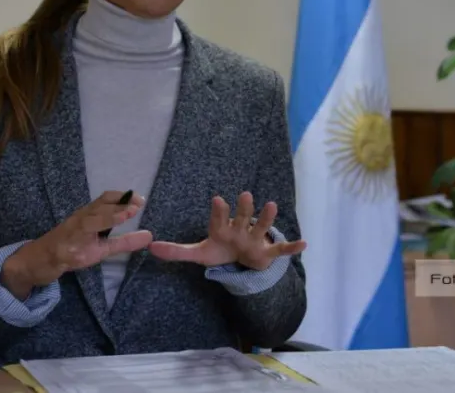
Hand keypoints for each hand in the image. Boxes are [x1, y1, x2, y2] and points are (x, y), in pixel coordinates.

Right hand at [1, 190, 151, 299]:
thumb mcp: (102, 247)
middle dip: (118, 206)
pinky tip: (90, 245)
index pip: (105, 199)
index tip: (140, 200)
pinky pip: (70, 245)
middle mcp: (80, 219)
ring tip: (124, 215)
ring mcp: (70, 233)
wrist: (39, 259)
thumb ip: (124, 241)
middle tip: (137, 205)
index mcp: (89, 215)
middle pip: (98, 207)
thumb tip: (150, 236)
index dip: (123, 197)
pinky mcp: (61, 249)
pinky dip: (81, 243)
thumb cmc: (73, 248)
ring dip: (106, 217)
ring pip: (87, 221)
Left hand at [149, 192, 305, 270]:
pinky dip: (291, 247)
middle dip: (244, 209)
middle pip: (242, 218)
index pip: (219, 219)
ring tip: (272, 205)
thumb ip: (176, 251)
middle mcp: (240, 230)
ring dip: (266, 218)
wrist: (241, 260)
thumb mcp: (198, 254)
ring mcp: (255, 240)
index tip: (218, 199)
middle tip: (245, 195)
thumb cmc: (220, 251)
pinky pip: (280, 250)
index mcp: (223, 229)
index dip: (219, 211)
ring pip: (261, 228)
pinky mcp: (266, 253)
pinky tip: (304, 244)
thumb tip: (150, 247)